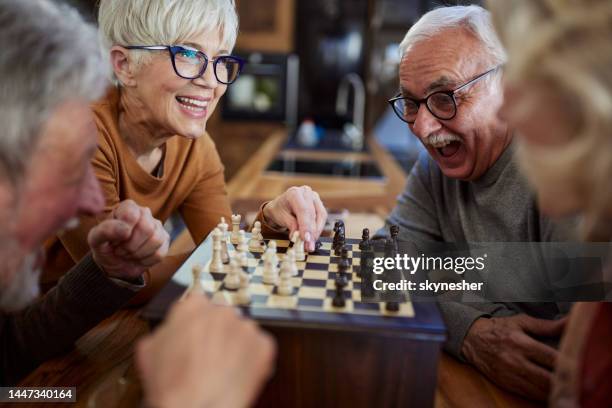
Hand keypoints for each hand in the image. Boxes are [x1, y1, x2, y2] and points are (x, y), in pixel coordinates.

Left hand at [88, 200, 168, 280]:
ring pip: (156, 240)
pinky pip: (160, 253)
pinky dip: (145, 261)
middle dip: (131, 245)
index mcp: (128, 207)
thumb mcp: (95, 240)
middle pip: (147, 228)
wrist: (114, 264)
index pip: (132, 214)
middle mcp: (145, 213)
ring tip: (128, 254)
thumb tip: (125, 230)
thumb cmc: (104, 247)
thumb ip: (105, 231)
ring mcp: (157, 227)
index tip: (114, 240)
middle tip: (120, 250)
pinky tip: (138, 258)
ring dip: (138, 254)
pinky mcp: (164, 241)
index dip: (124, 232)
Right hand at [136, 295, 275, 407]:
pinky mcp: (264, 345)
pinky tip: (236, 373)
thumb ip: (166, 328)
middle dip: (217, 332)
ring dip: (235, 345)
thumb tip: (173, 326)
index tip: (197, 331)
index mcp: (193, 306)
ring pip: (241, 331)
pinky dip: (252, 359)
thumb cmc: (172, 386)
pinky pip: (259, 347)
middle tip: (208, 356)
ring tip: (222, 369)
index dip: (197, 320)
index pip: (198, 302)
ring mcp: (246, 327)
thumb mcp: (150, 350)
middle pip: (222, 316)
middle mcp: (222, 311)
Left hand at [263, 185, 326, 251]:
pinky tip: (313, 237)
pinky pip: (322, 217)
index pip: (303, 210)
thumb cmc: (279, 210)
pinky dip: (318, 229)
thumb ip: (291, 226)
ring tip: (310, 244)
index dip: (306, 226)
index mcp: (294, 193)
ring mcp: (314, 197)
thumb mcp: (280, 218)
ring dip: (317, 232)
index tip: (306, 239)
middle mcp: (306, 192)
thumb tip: (298, 237)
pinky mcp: (319, 204)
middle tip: (309, 246)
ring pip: (321, 216)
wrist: (280, 206)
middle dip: (312, 232)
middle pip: (313, 213)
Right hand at [461, 314, 566, 400]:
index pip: (552, 359)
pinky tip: (550, 389)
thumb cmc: (498, 328)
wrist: (471, 339)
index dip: (569, 364)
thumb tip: (570, 322)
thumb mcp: (521, 322)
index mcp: (521, 343)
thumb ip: (548, 326)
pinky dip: (542, 394)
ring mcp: (510, 375)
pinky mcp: (506, 384)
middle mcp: (515, 361)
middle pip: (549, 379)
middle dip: (564, 380)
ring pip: (540, 390)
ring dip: (555, 389)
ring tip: (564, 384)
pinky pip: (530, 395)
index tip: (579, 364)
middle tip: (576, 378)